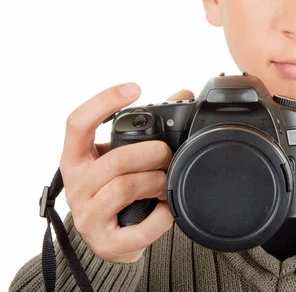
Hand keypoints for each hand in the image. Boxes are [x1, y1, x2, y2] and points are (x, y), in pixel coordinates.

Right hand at [58, 83, 194, 262]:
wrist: (114, 240)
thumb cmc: (118, 191)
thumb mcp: (123, 157)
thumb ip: (149, 127)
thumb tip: (183, 93)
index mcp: (77, 158)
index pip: (77, 123)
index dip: (103, 102)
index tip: (134, 88)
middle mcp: (76, 185)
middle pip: (115, 160)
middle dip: (153, 153)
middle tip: (167, 156)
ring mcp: (87, 215)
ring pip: (125, 187)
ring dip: (156, 182)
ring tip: (164, 183)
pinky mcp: (104, 242)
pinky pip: (138, 228)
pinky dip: (160, 217)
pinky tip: (165, 210)